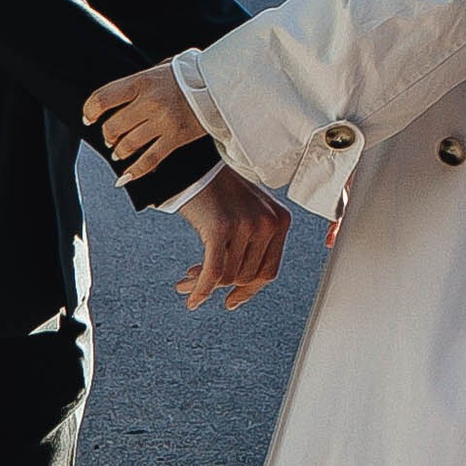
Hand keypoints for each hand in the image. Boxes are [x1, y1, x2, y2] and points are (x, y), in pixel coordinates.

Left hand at [84, 57, 204, 182]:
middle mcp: (149, 102)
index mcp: (142, 81)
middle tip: (110, 137)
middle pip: (113, 126)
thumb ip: (139, 81)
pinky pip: (149, 160)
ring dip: (119, 152)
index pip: (103, 98)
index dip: (90, 111)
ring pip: (127, 145)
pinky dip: (134, 172)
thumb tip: (118, 96)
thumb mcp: (160, 68)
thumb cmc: (188, 74)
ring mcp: (163, 122)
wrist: (219, 84)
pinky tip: (124, 178)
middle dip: (107, 136)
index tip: (89, 118)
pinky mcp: (175, 138)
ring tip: (119, 152)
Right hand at [173, 168, 291, 312]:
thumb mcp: (248, 215)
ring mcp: (246, 225)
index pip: (268, 270)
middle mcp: (268, 223)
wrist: (194, 165)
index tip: (231, 301)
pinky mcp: (221, 228)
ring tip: (186, 281)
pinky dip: (200, 289)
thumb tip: (241, 291)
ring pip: (228, 276)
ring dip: (204, 285)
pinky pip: (213, 273)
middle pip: (246, 276)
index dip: (248, 290)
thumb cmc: (218, 190)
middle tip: (195, 281)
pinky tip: (191, 295)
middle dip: (220, 286)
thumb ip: (252, 245)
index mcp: (279, 220)